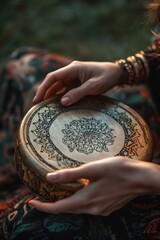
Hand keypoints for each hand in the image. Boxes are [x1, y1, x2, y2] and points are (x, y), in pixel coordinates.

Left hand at [29, 157, 150, 215]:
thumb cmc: (119, 170)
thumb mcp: (93, 168)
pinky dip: (78, 201)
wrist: (142, 178)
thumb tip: (49, 178)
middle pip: (66, 210)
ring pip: (77, 208)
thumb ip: (70, 174)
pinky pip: (87, 207)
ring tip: (57, 192)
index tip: (30, 202)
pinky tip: (79, 191)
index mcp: (86, 200)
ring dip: (65, 202)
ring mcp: (101, 210)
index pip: (58, 208)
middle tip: (41, 196)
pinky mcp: (107, 207)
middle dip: (52, 204)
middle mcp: (92, 209)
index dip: (43, 206)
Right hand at [33, 61, 122, 105]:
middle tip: (37, 106)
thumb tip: (62, 102)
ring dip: (51, 96)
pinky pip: (66, 90)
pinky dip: (61, 97)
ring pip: (58, 87)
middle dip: (44, 93)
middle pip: (53, 82)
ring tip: (44, 107)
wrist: (116, 73)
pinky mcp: (77, 83)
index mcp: (73, 69)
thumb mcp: (93, 86)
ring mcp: (73, 77)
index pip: (53, 78)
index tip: (37, 99)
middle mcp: (70, 72)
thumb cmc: (106, 77)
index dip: (43, 88)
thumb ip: (78, 93)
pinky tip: (57, 105)